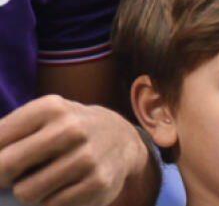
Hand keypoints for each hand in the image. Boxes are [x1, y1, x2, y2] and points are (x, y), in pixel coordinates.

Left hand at [0, 95, 149, 205]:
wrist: (121, 138)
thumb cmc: (66, 129)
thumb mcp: (43, 117)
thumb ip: (7, 133)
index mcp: (51, 108)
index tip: (3, 162)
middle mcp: (71, 129)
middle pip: (5, 167)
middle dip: (2, 177)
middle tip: (12, 176)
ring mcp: (86, 157)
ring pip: (26, 192)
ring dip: (30, 190)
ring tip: (44, 179)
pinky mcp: (97, 183)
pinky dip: (52, 200)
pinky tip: (65, 186)